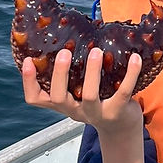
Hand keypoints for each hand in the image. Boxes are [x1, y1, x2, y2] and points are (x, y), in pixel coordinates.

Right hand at [22, 46, 143, 135]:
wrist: (121, 127)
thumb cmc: (98, 100)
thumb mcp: (79, 91)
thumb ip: (71, 74)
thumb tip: (68, 35)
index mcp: (63, 104)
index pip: (36, 98)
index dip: (28, 82)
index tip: (27, 61)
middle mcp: (75, 111)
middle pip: (58, 98)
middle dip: (59, 74)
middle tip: (64, 51)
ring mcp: (96, 114)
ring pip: (88, 96)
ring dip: (92, 72)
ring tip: (96, 51)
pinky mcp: (117, 112)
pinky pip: (123, 92)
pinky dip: (130, 74)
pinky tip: (134, 58)